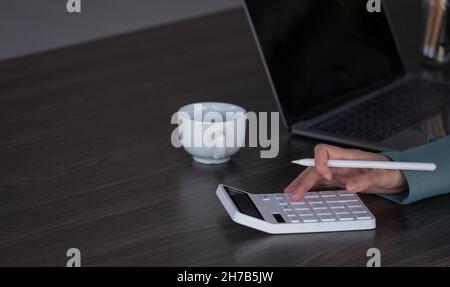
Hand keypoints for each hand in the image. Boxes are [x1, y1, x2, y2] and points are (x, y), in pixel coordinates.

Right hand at [284, 144, 406, 200]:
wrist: (399, 176)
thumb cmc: (392, 171)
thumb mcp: (383, 175)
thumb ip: (366, 180)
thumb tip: (351, 186)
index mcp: (348, 156)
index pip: (324, 151)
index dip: (320, 163)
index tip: (326, 176)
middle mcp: (340, 162)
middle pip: (316, 166)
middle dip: (304, 178)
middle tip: (296, 192)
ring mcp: (339, 171)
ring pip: (315, 174)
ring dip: (303, 182)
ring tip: (292, 191)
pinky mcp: (341, 180)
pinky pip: (322, 183)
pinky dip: (311, 187)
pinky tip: (303, 192)